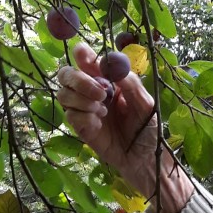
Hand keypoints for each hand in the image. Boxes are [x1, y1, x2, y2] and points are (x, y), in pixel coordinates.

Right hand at [57, 42, 191, 212]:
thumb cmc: (148, 128)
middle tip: (100, 92)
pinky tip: (99, 124)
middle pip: (66, 75)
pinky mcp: (81, 127)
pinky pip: (70, 116)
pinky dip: (84, 117)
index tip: (83, 54)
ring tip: (103, 111)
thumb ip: (131, 84)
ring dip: (82, 100)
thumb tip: (111, 64)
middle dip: (78, 79)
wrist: (145, 158)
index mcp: (109, 80)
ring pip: (63, 94)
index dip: (82, 55)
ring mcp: (84, 109)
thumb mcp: (146, 104)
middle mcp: (92, 91)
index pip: (87, 61)